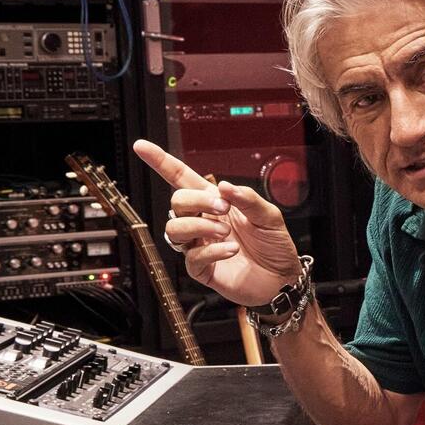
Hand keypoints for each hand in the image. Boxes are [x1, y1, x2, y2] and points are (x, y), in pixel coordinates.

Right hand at [133, 139, 303, 307]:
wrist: (282, 278)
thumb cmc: (274, 245)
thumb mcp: (269, 216)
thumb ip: (248, 199)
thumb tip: (225, 187)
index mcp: (215, 202)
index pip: (182, 178)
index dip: (161, 162)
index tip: (142, 147)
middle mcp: (202, 221)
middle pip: (177, 201)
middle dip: (197, 201)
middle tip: (224, 208)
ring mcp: (199, 245)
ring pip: (174, 228)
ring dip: (200, 226)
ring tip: (225, 232)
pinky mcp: (201, 268)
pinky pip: (192, 256)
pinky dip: (212, 250)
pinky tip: (231, 249)